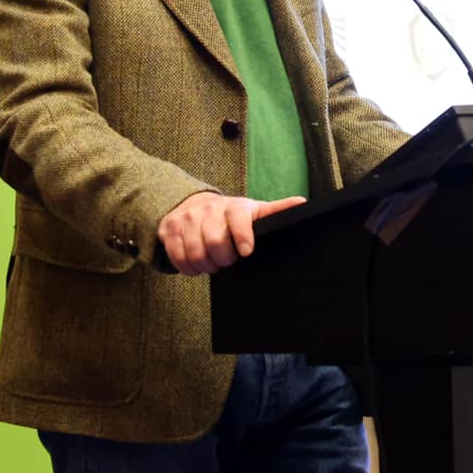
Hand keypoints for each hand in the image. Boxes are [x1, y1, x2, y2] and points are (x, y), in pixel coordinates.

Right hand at [156, 191, 305, 275]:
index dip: (242, 235)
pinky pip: (177, 257)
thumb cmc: (231, 215)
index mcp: (234, 206)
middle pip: (215, 241)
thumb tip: (303, 203)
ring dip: (206, 266)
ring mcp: (187, 219)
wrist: (193, 205)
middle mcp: (209, 209)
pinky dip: (188, 268)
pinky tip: (196, 266)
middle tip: (228, 261)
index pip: (238, 217)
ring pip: (195, 252)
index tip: (246, 252)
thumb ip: (276, 210)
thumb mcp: (254, 212)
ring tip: (213, 264)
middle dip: (223, 260)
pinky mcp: (169, 229)